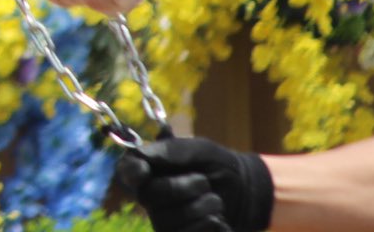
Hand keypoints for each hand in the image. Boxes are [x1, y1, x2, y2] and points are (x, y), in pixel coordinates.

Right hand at [116, 136, 273, 231]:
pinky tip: (217, 220)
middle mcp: (150, 198)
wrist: (247, 192)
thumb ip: (174, 150)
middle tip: (204, 182)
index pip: (127, 170)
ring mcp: (163, 222)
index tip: (144, 170)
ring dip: (201, 208)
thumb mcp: (200, 150)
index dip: (132, 172)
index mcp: (150, 169)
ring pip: (168, 221)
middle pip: (149, 197)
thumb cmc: (218, 164)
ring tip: (215, 201)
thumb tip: (144, 154)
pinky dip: (209, 226)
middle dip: (182, 188)